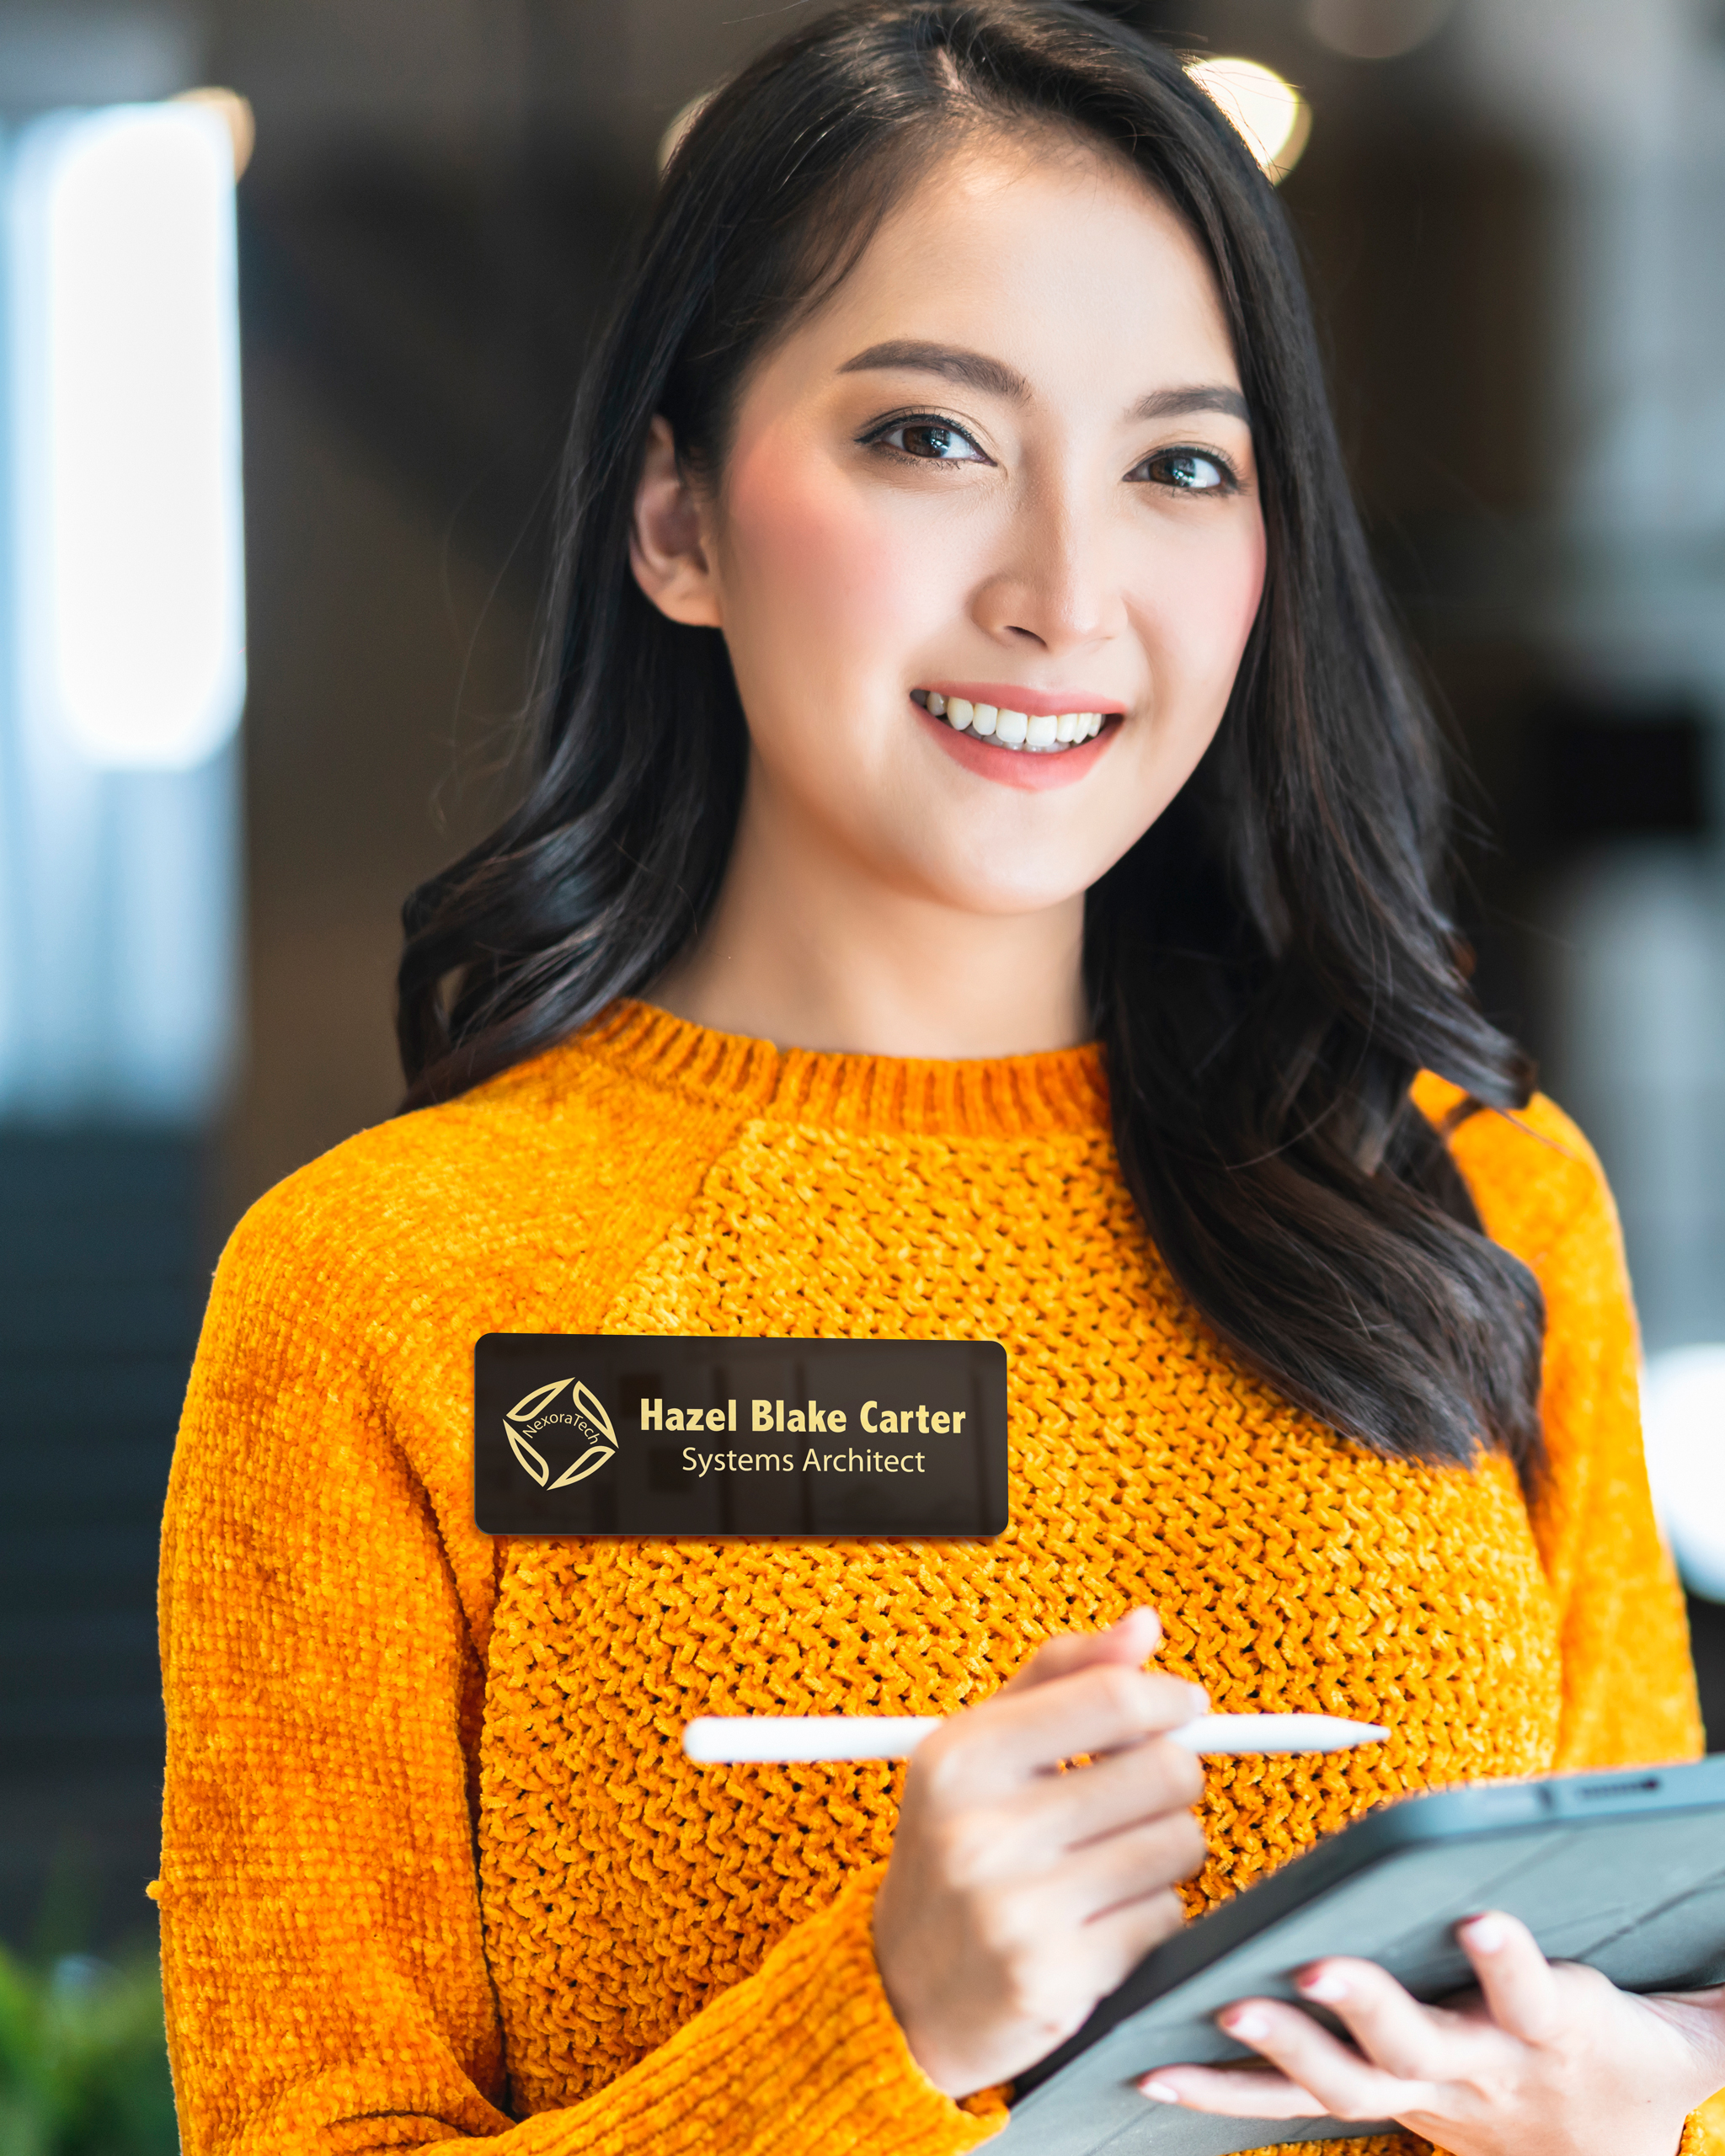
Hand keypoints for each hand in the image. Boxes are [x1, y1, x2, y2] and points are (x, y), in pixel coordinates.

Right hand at [872, 1606, 1209, 2096]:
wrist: (905, 1992)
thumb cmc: (957, 1848)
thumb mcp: (983, 1747)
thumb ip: (1063, 1676)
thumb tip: (1145, 1625)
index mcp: (959, 1757)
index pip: (1110, 1699)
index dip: (1167, 1697)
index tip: (1183, 1705)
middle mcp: (981, 1830)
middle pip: (1163, 1770)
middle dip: (1169, 1779)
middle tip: (1138, 1797)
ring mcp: (1017, 1909)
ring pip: (1177, 1844)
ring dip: (1165, 1850)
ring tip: (1112, 1860)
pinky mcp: (1057, 1978)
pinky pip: (1166, 1916)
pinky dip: (1152, 1914)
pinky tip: (1102, 1919)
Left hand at [1139, 1910, 1724, 2155]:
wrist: (1596, 2149)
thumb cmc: (1611, 2046)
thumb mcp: (1649, 2003)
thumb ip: (1646, 1949)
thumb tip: (1678, 1867)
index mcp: (1548, 2028)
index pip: (1533, 1994)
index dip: (1510, 1962)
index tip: (1481, 1919)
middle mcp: (1473, 2065)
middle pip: (1419, 2042)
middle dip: (1370, 2005)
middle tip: (1319, 1965)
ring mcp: (1411, 2093)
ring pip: (1341, 2081)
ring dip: (1280, 2044)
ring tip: (1223, 2004)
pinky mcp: (1362, 2101)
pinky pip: (1283, 2101)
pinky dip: (1218, 2087)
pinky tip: (1153, 2066)